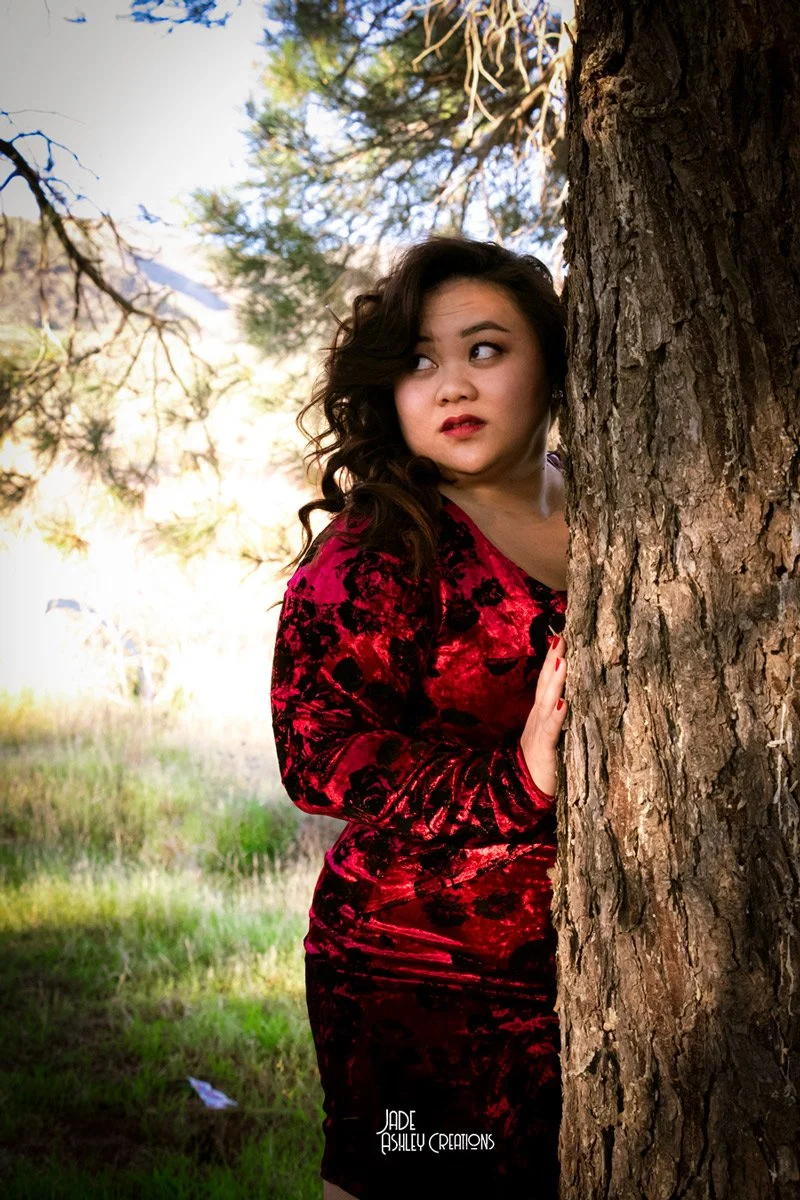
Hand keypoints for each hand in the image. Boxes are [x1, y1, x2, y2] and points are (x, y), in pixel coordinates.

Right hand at [520, 630, 567, 795]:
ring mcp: (540, 731)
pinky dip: (557, 714)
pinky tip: (563, 701)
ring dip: (554, 680)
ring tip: (562, 659)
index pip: (548, 681)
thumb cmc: (544, 763)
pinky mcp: (544, 748)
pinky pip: (551, 729)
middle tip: (561, 636)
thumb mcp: (553, 735)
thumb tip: (575, 696)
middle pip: (545, 683)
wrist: (523, 791)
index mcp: (543, 713)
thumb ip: (560, 717)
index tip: (562, 636)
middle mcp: (539, 717)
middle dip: (553, 660)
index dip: (554, 659)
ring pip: (547, 700)